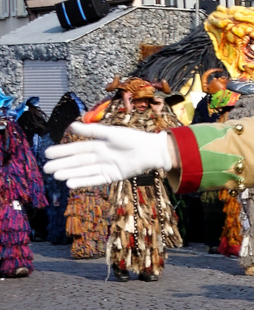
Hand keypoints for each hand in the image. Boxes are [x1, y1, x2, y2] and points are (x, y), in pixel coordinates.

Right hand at [42, 122, 175, 187]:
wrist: (152, 151)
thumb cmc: (133, 139)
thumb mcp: (111, 133)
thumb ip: (92, 131)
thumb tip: (71, 126)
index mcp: (98, 145)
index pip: (77, 149)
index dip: (62, 151)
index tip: (48, 153)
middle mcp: (99, 157)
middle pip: (78, 162)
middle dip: (62, 164)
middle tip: (46, 168)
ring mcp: (105, 167)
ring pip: (84, 171)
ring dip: (70, 174)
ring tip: (56, 176)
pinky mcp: (112, 176)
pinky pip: (95, 180)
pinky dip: (83, 181)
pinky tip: (70, 183)